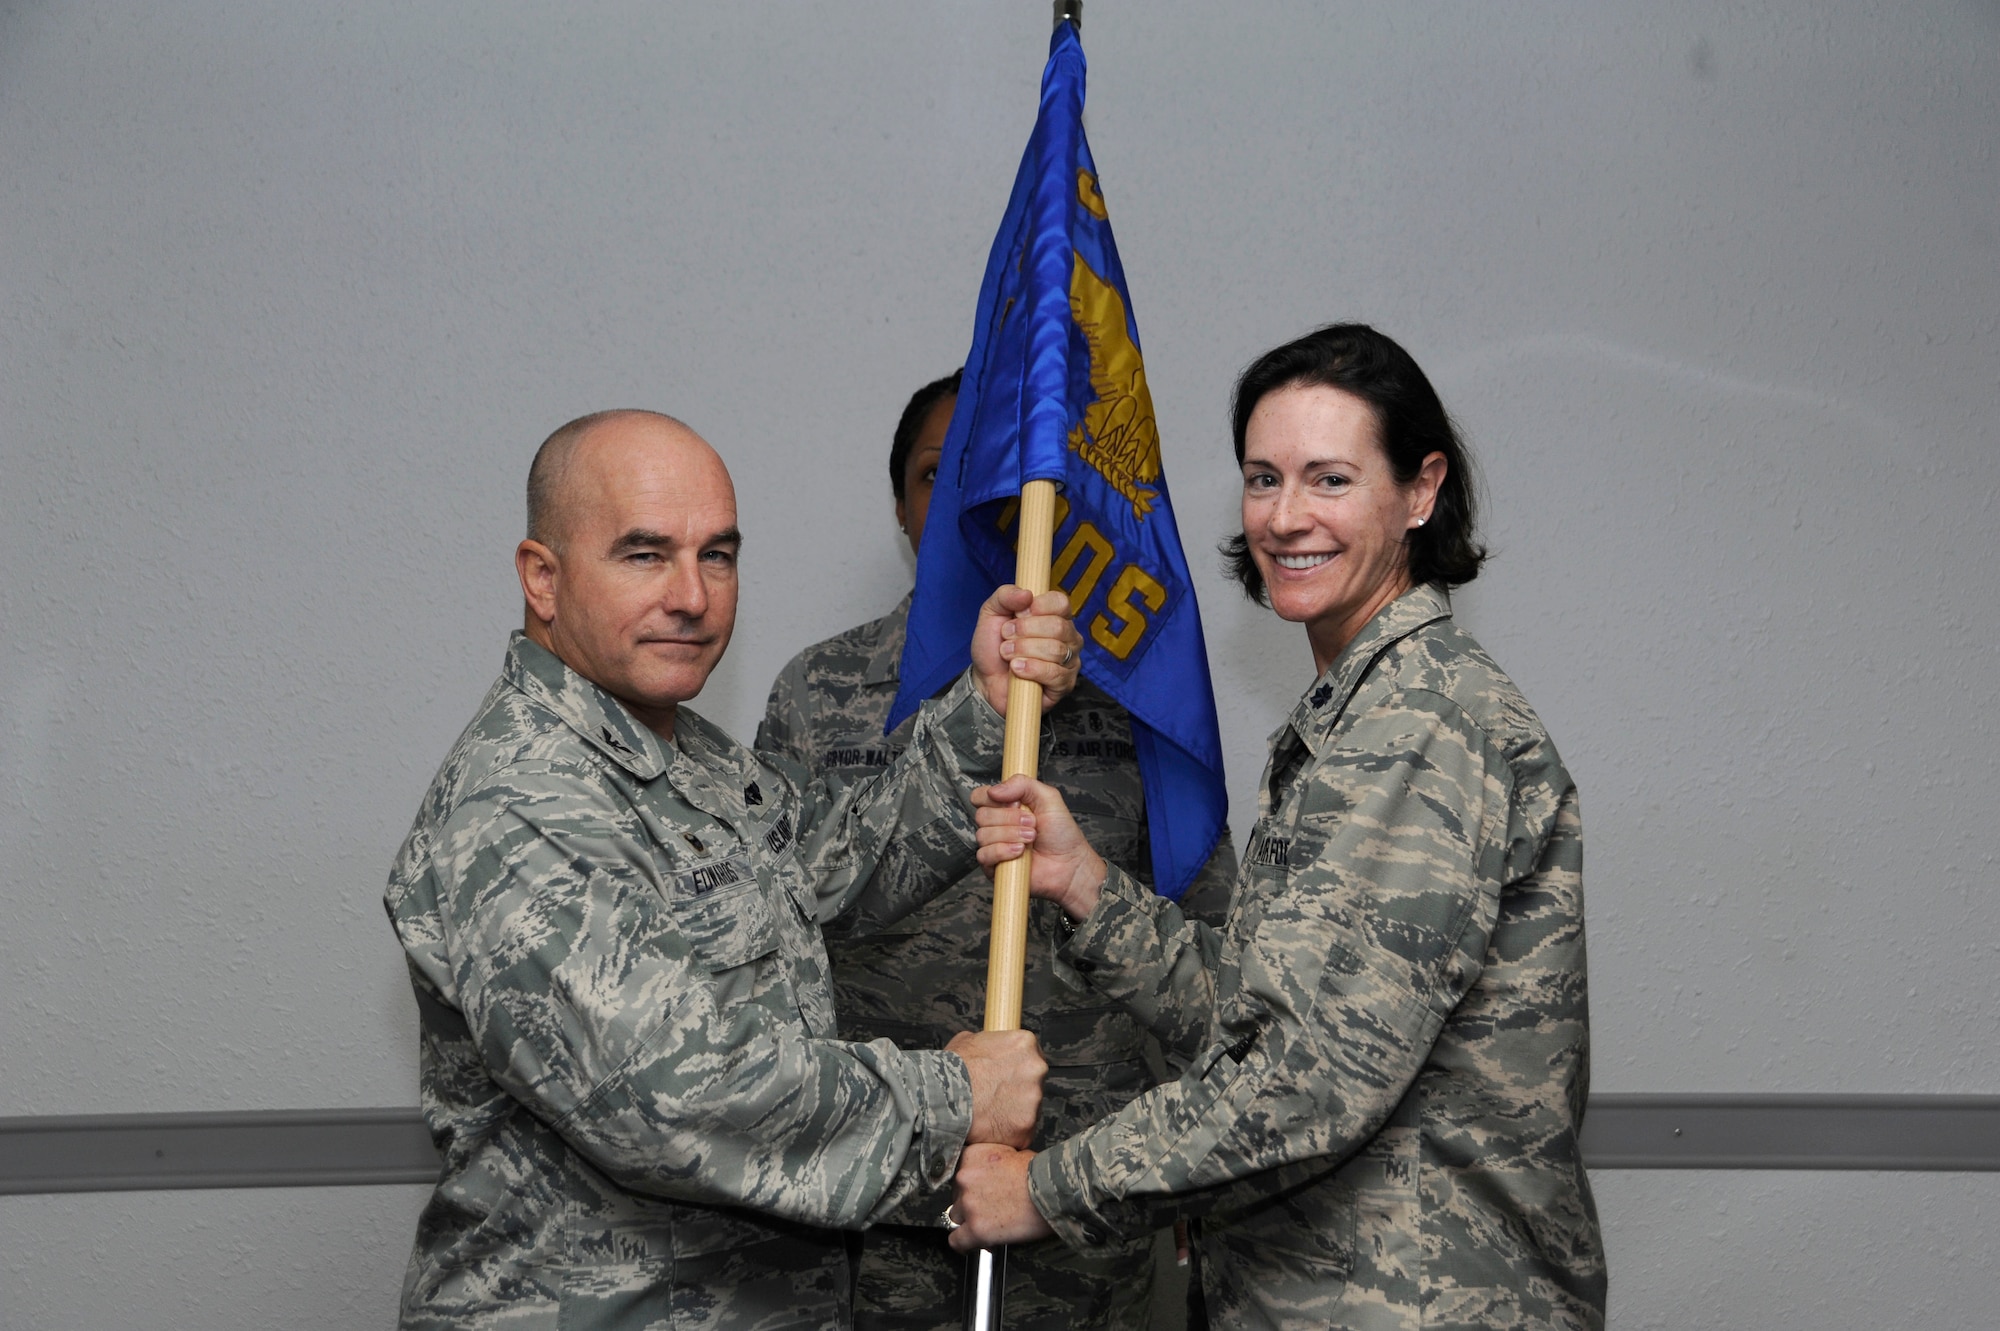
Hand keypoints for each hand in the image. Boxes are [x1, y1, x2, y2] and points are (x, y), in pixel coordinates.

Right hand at [945, 1029, 1045, 1148]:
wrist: (939, 1096)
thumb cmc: (951, 1069)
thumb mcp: (968, 1040)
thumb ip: (989, 1043)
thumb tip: (988, 1049)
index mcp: (1025, 1043)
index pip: (1031, 1055)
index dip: (1016, 1067)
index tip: (1005, 1075)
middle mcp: (1036, 1069)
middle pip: (1034, 1082)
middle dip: (1018, 1089)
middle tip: (994, 1095)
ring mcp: (1034, 1100)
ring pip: (1029, 1108)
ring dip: (1013, 1111)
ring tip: (988, 1111)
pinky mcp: (1026, 1127)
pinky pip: (1021, 1131)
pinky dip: (1008, 1131)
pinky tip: (990, 1126)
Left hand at [948, 1144, 1052, 1251]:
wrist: (1053, 1191)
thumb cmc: (1041, 1174)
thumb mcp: (1013, 1153)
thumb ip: (992, 1162)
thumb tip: (989, 1175)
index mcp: (972, 1156)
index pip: (958, 1175)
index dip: (970, 1187)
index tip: (977, 1194)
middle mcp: (965, 1178)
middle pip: (957, 1196)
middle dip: (972, 1204)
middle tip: (990, 1210)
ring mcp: (969, 1204)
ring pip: (957, 1217)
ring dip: (971, 1221)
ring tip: (989, 1225)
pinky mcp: (977, 1228)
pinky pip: (957, 1241)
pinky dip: (964, 1245)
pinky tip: (971, 1245)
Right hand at [969, 776, 1106, 920]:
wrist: (1069, 862)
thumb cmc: (1061, 833)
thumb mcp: (1048, 797)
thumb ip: (1022, 784)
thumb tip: (994, 790)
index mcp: (1005, 806)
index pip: (979, 796)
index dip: (991, 797)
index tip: (1015, 802)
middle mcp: (997, 825)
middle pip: (982, 815)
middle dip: (1010, 818)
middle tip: (1032, 822)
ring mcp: (994, 846)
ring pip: (983, 835)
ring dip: (1011, 834)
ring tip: (1031, 838)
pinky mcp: (994, 866)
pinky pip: (984, 855)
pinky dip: (1003, 851)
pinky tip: (1020, 851)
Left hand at [971, 586, 1083, 713]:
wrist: (985, 680)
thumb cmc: (993, 647)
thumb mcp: (991, 613)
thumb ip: (1005, 596)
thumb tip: (1027, 594)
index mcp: (1055, 615)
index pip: (1060, 602)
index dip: (1038, 606)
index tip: (1018, 614)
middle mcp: (1068, 637)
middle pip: (1058, 626)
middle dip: (1025, 631)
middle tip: (1006, 636)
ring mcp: (1069, 661)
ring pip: (1055, 650)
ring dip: (1023, 650)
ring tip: (1007, 654)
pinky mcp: (1064, 684)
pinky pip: (1054, 673)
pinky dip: (1030, 669)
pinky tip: (1016, 669)